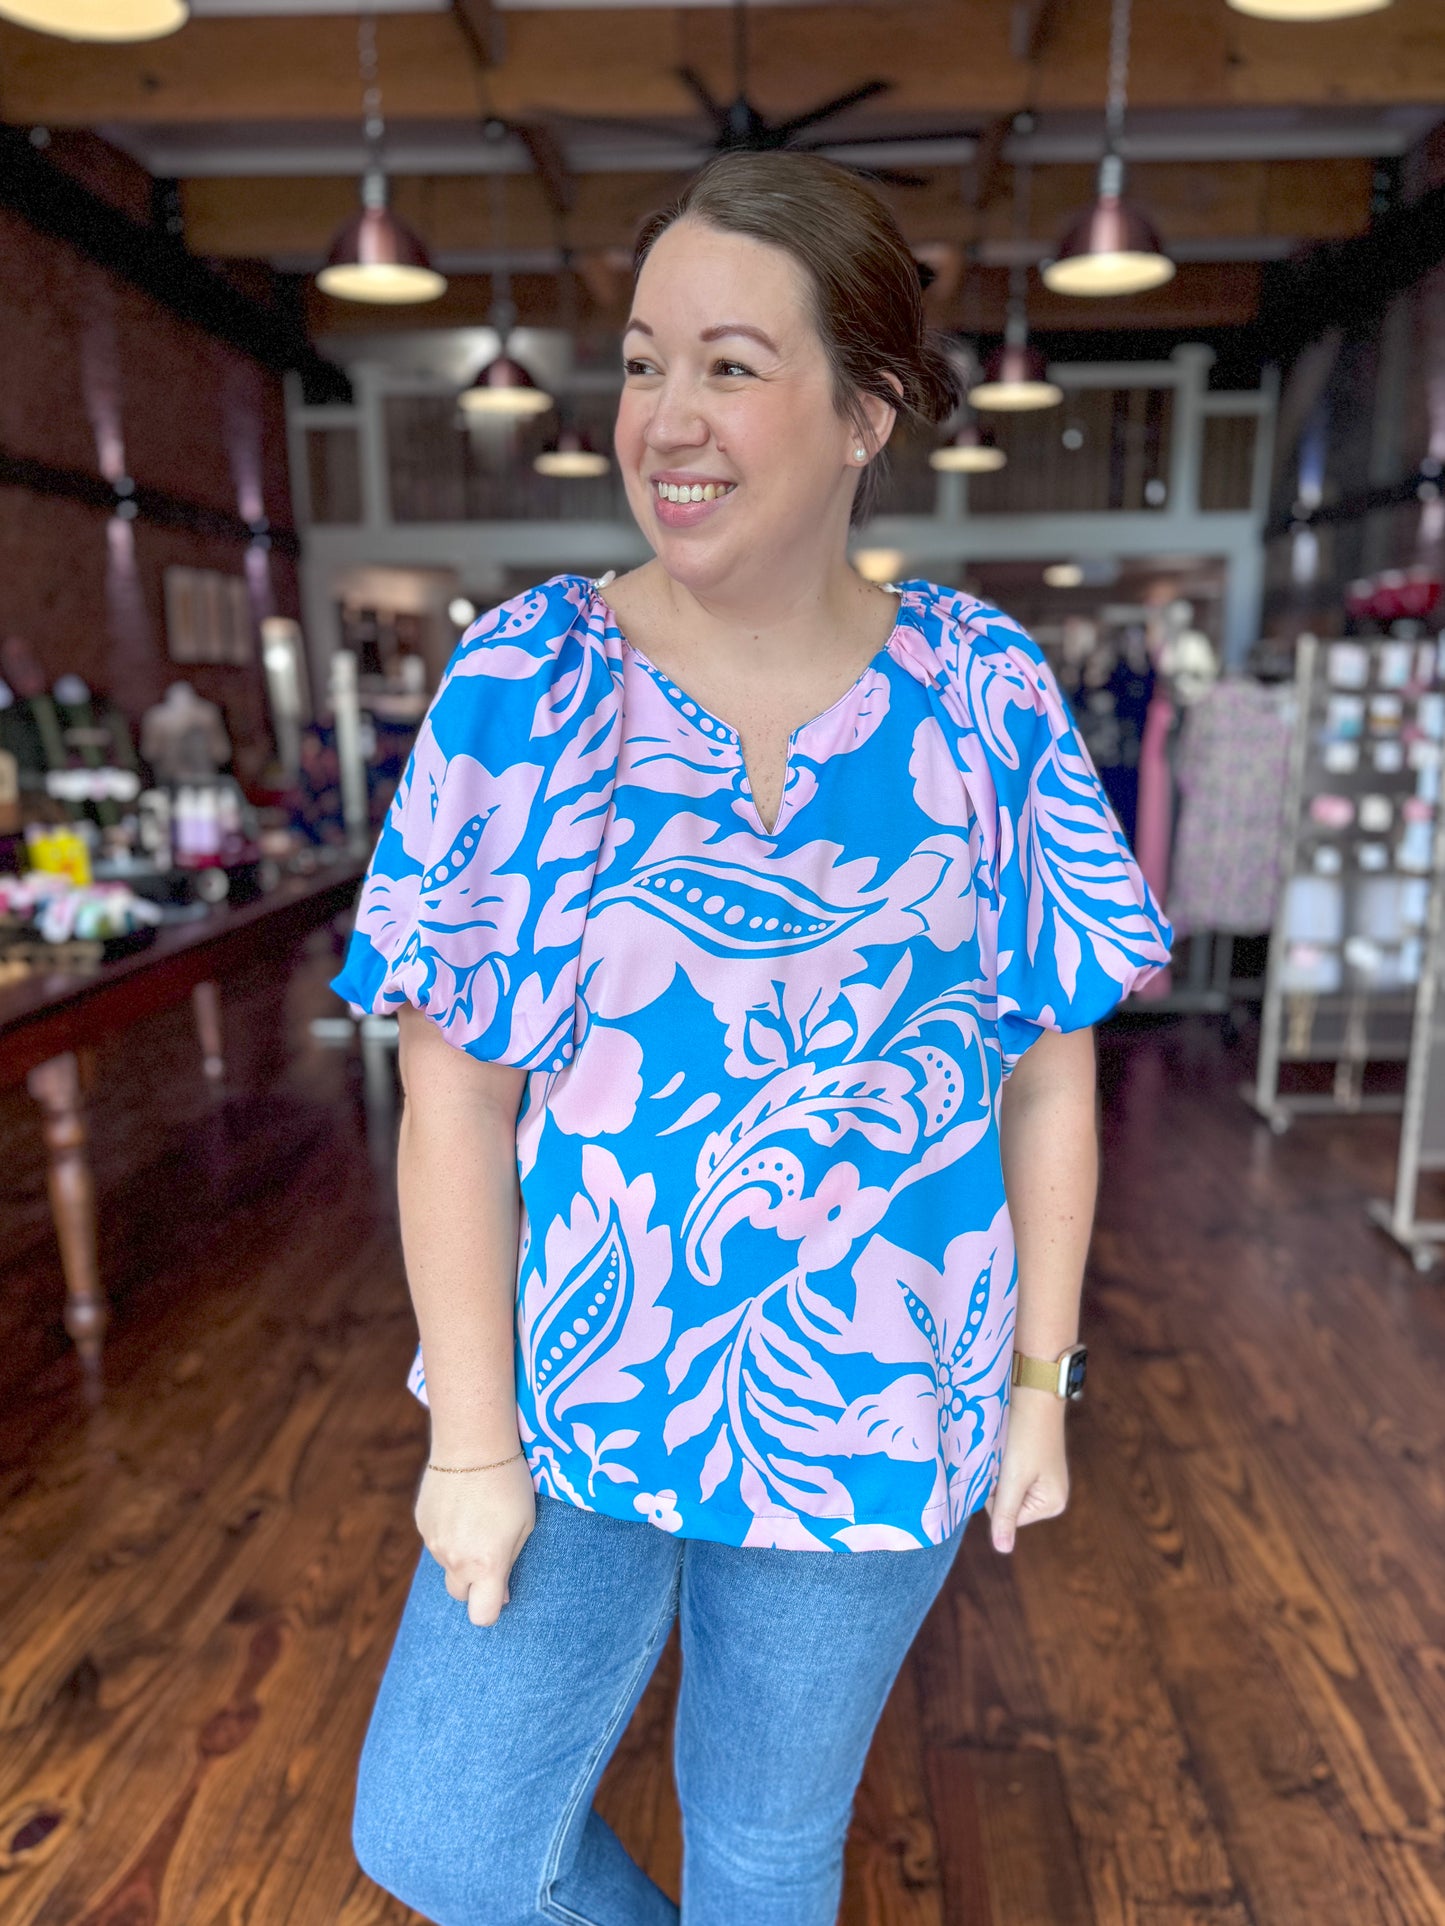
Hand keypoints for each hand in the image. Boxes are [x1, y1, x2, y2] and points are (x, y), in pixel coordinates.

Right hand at [415, 1454, 535, 1626]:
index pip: (483, 1616)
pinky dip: (447, 1533)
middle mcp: (456, 1560)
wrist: (472, 1443)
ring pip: (447, 1565)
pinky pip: (435, 1541)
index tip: (500, 1592)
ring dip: (460, 1554)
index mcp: (487, 1565)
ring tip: (476, 1518)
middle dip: (474, 1583)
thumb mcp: (525, 1525)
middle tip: (490, 1551)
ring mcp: (434, 1543)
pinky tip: (460, 1505)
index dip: (491, 1608)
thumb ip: (510, 1564)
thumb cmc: (509, 1483)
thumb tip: (502, 1595)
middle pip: (460, 1594)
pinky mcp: (421, 1523)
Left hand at [985, 1389, 1069, 1553]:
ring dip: (998, 1470)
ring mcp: (1043, 1478)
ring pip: (1004, 1487)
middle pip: (1006, 1504)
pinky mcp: (1033, 1461)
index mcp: (1052, 1504)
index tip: (1003, 1469)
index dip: (995, 1495)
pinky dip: (1002, 1460)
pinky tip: (1007, 1443)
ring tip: (1006, 1448)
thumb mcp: (1013, 1477)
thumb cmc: (1025, 1435)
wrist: (1034, 1390)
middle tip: (1004, 1457)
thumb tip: (1002, 1550)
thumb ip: (1006, 1514)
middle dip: (997, 1483)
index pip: (1005, 1517)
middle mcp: (1050, 1495)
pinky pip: (1009, 1471)